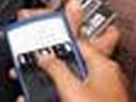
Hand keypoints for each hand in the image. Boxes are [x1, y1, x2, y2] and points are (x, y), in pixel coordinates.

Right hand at [13, 0, 127, 101]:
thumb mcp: (72, 89)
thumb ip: (56, 68)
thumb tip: (45, 56)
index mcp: (104, 66)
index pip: (77, 42)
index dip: (56, 39)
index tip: (40, 39)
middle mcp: (105, 78)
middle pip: (71, 64)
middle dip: (48, 67)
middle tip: (30, 67)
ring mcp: (101, 96)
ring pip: (69, 85)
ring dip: (48, 87)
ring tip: (30, 90)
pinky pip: (72, 98)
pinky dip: (57, 97)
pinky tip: (42, 99)